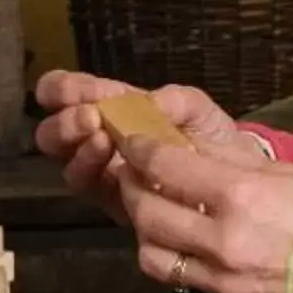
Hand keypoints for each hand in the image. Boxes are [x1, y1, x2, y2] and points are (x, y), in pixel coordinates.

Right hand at [31, 70, 253, 211]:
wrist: (238, 185)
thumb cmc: (213, 141)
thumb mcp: (200, 111)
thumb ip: (179, 100)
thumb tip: (152, 101)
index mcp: (113, 109)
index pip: (70, 95)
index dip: (60, 90)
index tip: (65, 90)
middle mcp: (98, 139)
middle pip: (55, 134)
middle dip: (65, 122)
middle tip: (90, 117)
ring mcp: (103, 173)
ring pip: (68, 163)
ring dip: (78, 147)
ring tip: (101, 138)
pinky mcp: (114, 203)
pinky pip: (91, 189)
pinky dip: (96, 172)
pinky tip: (114, 165)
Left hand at [107, 128, 292, 292]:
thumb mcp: (286, 173)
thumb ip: (230, 162)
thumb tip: (185, 147)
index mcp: (240, 196)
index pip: (163, 167)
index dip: (138, 149)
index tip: (131, 141)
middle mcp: (224, 240)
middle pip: (146, 212)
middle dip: (130, 186)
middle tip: (132, 173)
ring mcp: (224, 279)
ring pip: (152, 253)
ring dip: (143, 228)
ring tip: (154, 210)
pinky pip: (182, 279)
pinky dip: (171, 257)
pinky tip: (184, 242)